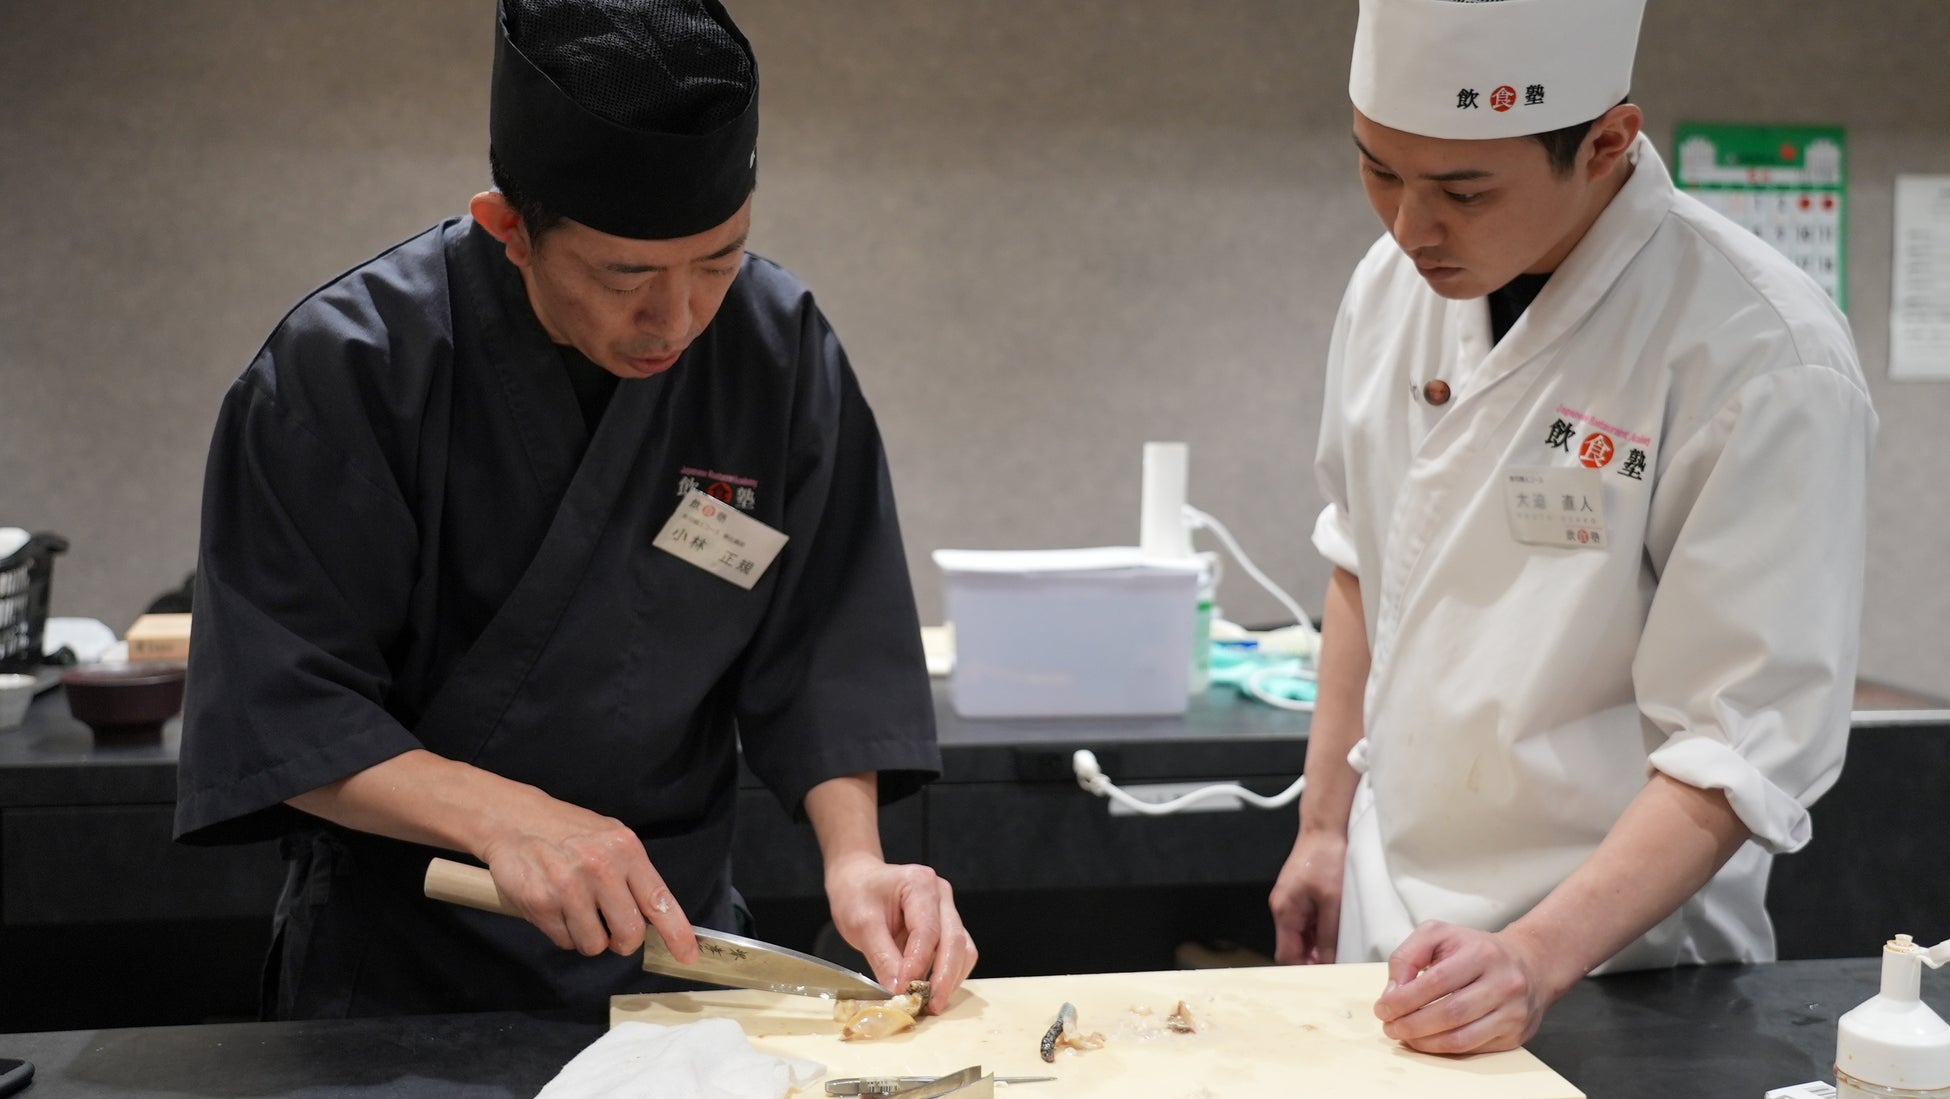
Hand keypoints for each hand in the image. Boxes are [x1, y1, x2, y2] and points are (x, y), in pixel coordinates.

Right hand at [477, 802, 698, 965]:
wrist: (516, 819)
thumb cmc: (569, 831)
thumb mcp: (611, 837)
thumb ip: (633, 873)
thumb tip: (656, 915)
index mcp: (626, 850)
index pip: (659, 901)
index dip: (677, 933)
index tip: (688, 956)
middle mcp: (601, 868)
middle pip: (629, 935)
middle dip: (622, 942)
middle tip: (612, 930)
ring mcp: (569, 887)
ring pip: (594, 945)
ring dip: (589, 938)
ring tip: (577, 911)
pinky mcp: (541, 903)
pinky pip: (565, 942)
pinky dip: (564, 933)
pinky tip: (556, 908)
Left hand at [824, 852, 976, 1012]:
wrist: (858, 879)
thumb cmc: (857, 893)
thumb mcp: (861, 923)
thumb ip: (882, 956)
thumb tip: (899, 990)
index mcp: (920, 884)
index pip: (927, 930)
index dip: (918, 963)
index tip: (905, 989)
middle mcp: (941, 895)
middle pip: (954, 940)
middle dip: (944, 977)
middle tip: (931, 1006)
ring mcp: (947, 909)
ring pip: (963, 949)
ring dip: (951, 978)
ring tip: (932, 1004)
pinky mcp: (947, 926)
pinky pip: (958, 953)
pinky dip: (949, 974)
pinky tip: (933, 991)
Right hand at [1270, 829, 1346, 964]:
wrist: (1326, 827)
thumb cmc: (1325, 857)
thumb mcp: (1332, 902)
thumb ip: (1329, 935)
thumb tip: (1328, 962)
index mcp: (1284, 911)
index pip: (1287, 954)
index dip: (1304, 969)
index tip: (1325, 977)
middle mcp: (1283, 908)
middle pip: (1294, 946)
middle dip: (1314, 957)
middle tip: (1339, 965)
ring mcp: (1292, 901)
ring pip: (1303, 935)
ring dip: (1320, 943)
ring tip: (1342, 945)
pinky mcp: (1302, 894)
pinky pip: (1310, 921)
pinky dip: (1322, 929)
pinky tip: (1339, 928)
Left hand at [1373, 921, 1561, 1053]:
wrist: (1528, 963)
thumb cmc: (1476, 949)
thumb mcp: (1438, 935)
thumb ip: (1408, 955)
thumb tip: (1393, 991)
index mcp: (1482, 953)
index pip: (1438, 981)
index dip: (1405, 999)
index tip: (1383, 1007)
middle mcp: (1503, 982)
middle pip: (1450, 1013)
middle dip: (1411, 1024)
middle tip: (1389, 1026)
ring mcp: (1513, 1011)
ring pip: (1462, 1038)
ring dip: (1425, 1042)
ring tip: (1404, 1035)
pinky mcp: (1516, 1034)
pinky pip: (1474, 1048)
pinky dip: (1444, 1048)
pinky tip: (1427, 1040)